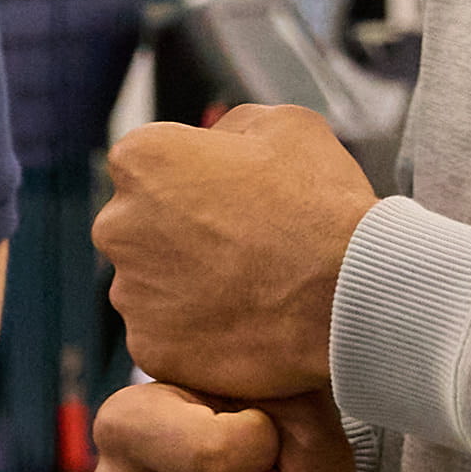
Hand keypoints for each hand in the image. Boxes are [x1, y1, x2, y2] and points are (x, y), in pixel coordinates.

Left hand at [96, 104, 378, 407]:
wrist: (352, 294)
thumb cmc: (323, 206)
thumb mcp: (286, 125)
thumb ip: (231, 128)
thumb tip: (215, 143)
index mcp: (142, 161)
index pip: (147, 167)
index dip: (194, 181)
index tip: (232, 199)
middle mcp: (118, 225)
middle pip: (140, 227)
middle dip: (180, 235)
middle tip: (242, 248)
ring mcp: (129, 292)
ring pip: (150, 286)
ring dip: (185, 287)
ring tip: (249, 290)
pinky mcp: (149, 347)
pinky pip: (165, 337)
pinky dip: (196, 335)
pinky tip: (242, 325)